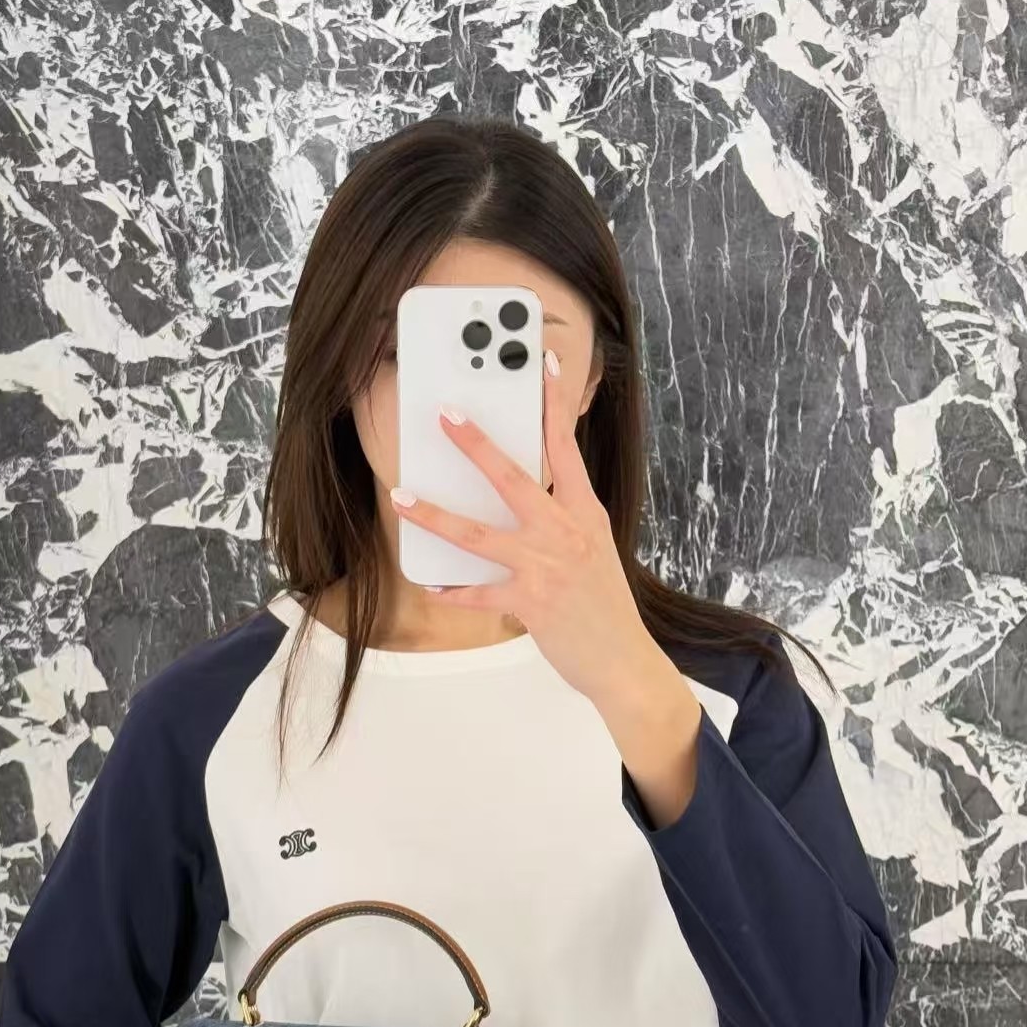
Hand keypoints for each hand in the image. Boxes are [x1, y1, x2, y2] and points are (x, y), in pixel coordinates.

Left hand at [387, 350, 655, 703]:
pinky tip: (430, 583)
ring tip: (402, 497)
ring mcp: (548, 567)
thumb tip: (524, 494)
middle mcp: (566, 533)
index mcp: (586, 514)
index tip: (542, 364)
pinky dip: (453, 590)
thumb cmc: (604, 605)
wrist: (625, 661)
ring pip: (479, 534)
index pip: (568, 448)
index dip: (554, 404)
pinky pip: (479, 593)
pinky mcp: (531, 604)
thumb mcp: (594, 549)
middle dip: (476, 444)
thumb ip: (563, 519)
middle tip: (445, 415)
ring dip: (435, 515)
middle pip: (514, 478)